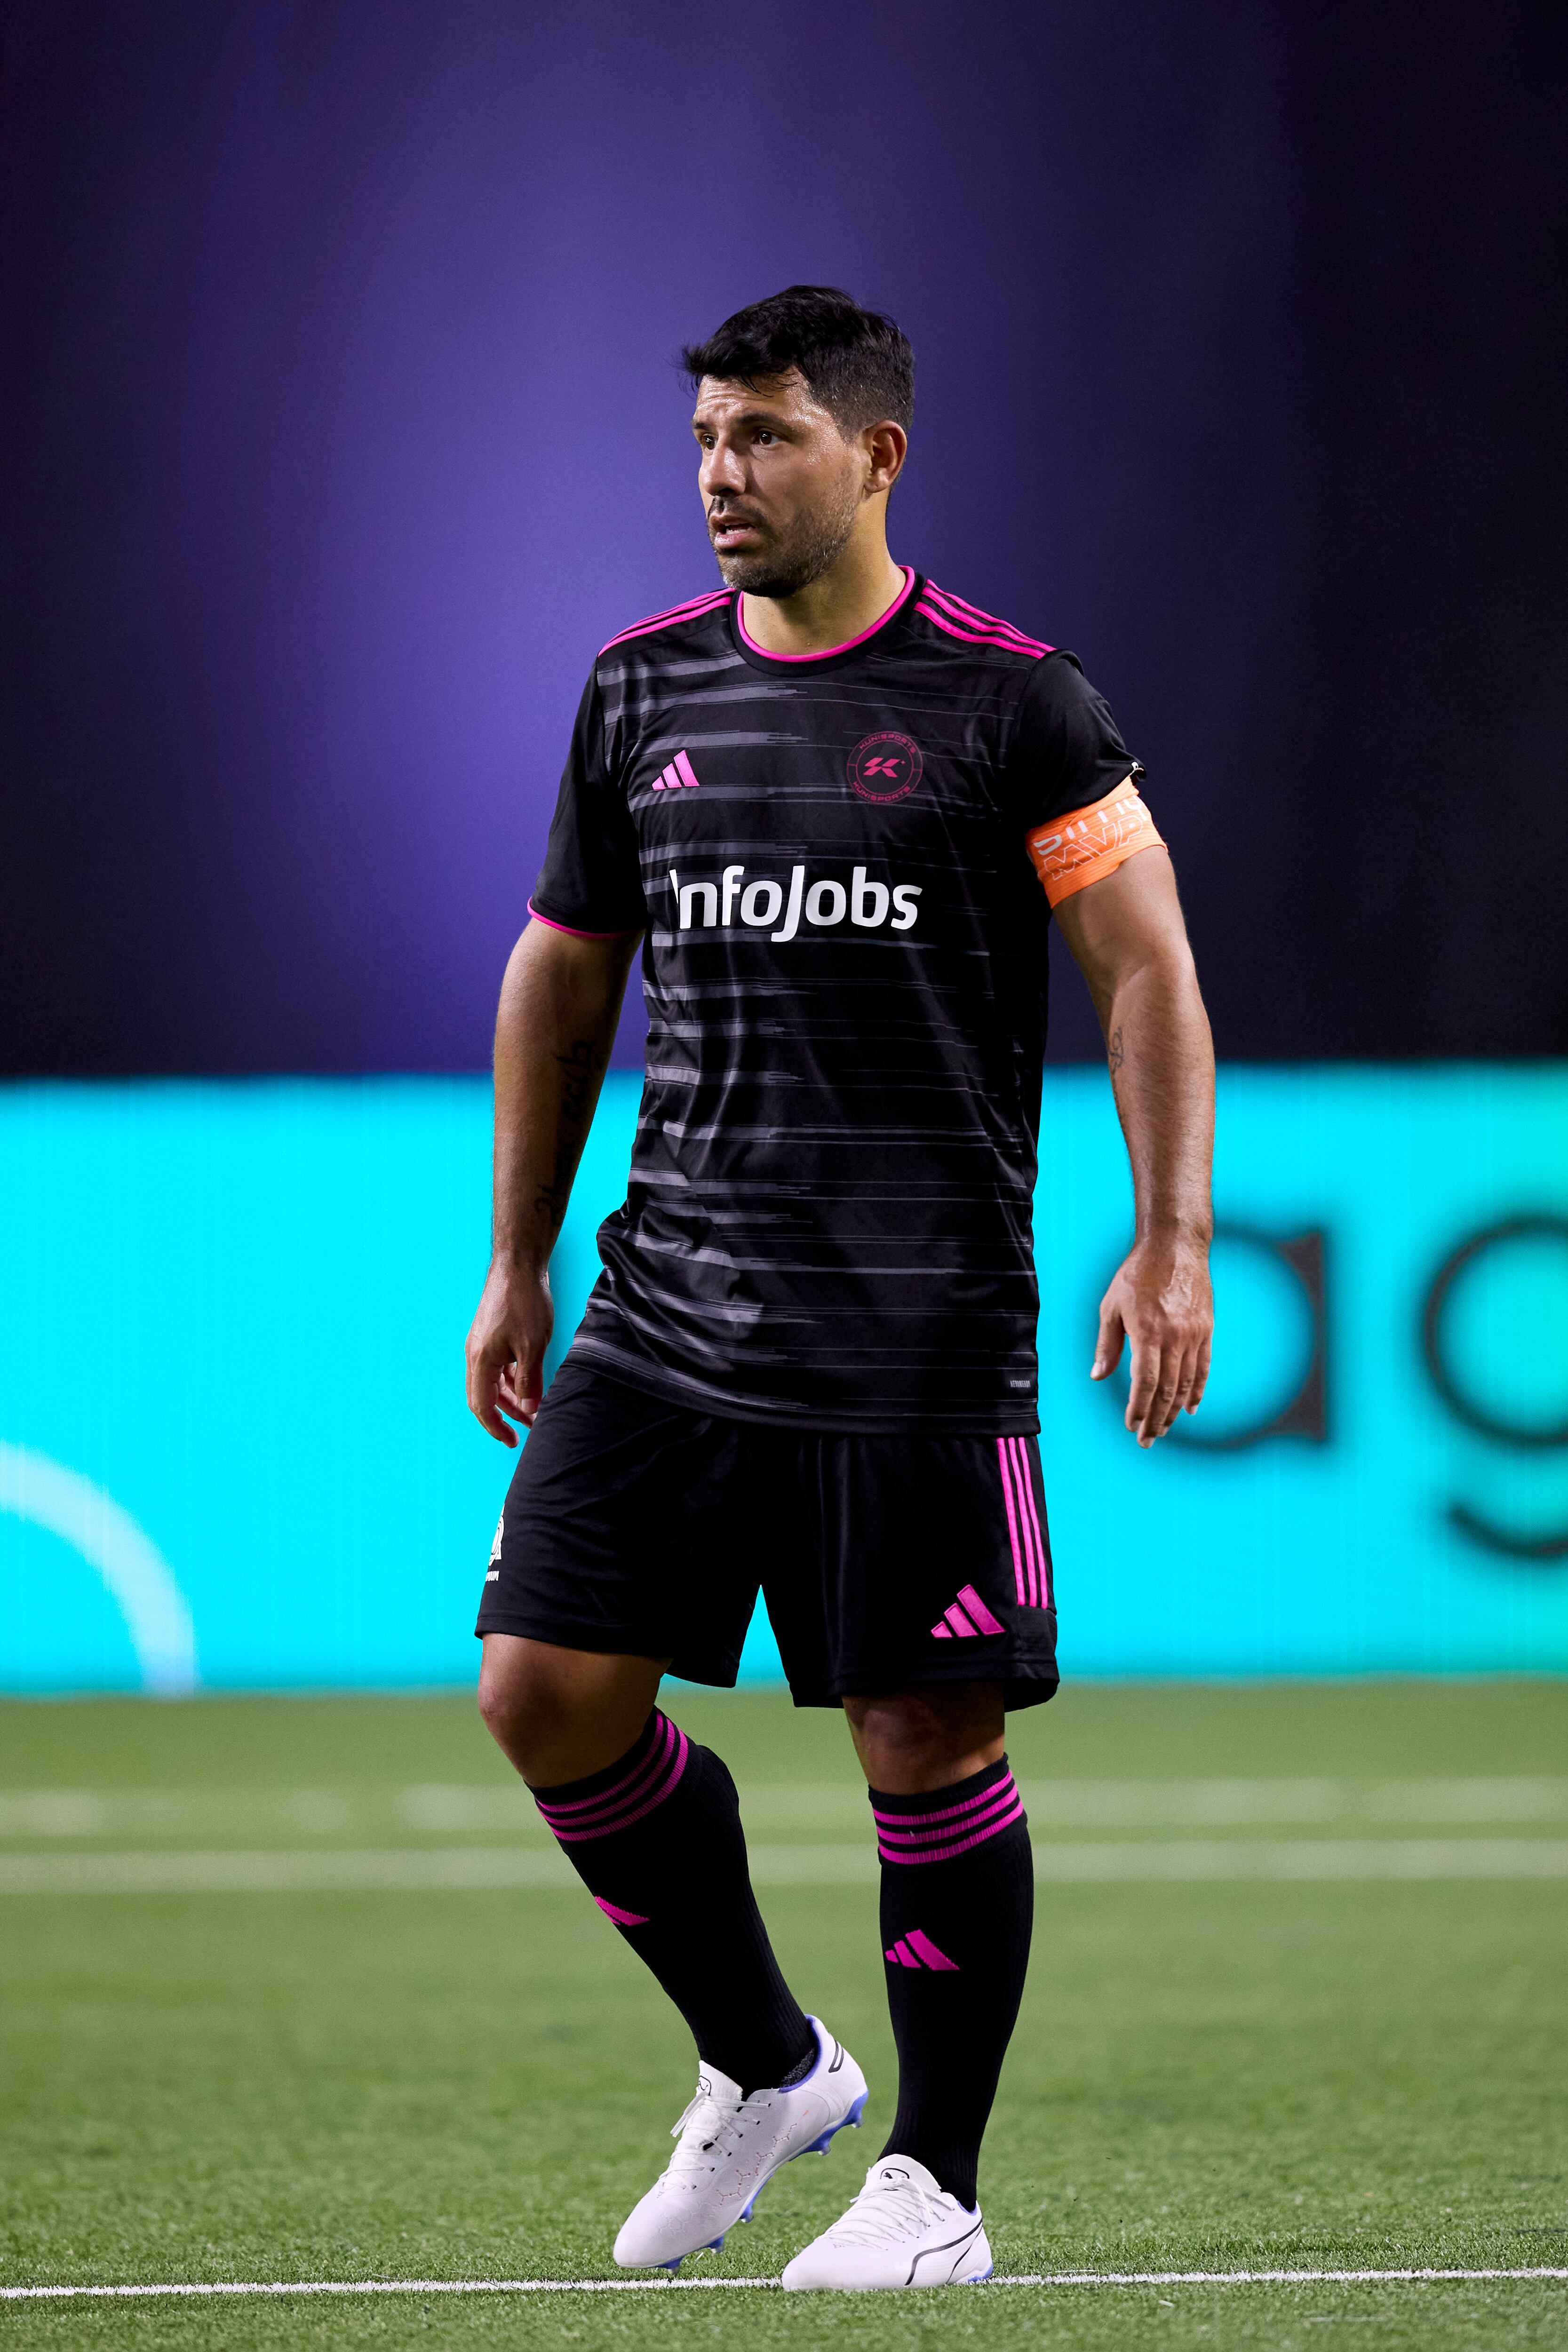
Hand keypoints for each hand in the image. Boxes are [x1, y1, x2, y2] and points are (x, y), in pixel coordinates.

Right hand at [465, 1260, 553, 1443]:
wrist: (518, 1265)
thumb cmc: (524, 1301)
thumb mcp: (533, 1346)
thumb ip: (530, 1381)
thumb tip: (531, 1410)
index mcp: (480, 1360)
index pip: (481, 1405)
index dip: (495, 1426)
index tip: (512, 1441)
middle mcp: (475, 1355)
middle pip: (484, 1397)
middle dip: (504, 1416)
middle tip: (525, 1431)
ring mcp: (482, 1345)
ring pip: (493, 1382)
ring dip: (511, 1399)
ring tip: (533, 1412)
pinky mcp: (491, 1336)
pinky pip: (498, 1368)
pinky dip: (512, 1381)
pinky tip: (530, 1386)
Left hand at [1091, 1234, 1212, 1446]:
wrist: (1175, 1247)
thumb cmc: (1137, 1274)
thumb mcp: (1111, 1306)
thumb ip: (1107, 1344)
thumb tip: (1098, 1377)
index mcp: (1148, 1332)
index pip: (1144, 1383)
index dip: (1138, 1409)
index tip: (1130, 1426)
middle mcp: (1175, 1337)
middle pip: (1166, 1390)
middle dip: (1156, 1419)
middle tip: (1146, 1440)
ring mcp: (1194, 1335)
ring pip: (1186, 1384)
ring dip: (1174, 1411)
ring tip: (1164, 1429)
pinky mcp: (1206, 1330)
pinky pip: (1203, 1368)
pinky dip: (1197, 1391)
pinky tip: (1190, 1408)